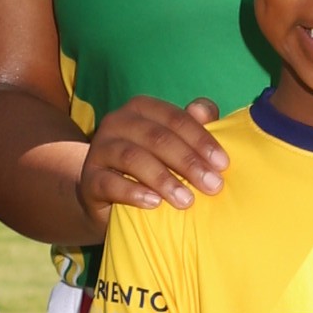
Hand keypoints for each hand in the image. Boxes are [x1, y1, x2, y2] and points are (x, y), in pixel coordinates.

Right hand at [77, 94, 227, 216]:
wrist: (108, 197)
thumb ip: (192, 125)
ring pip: (132, 157)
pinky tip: (154, 204)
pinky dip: (133, 192)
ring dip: (163, 179)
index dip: (201, 139)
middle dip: (188, 162)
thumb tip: (204, 111)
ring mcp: (99, 150)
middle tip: (212, 186)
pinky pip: (109, 183)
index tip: (223, 164)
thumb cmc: (151, 165)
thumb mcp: (173, 145)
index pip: (175, 118)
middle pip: (156, 137)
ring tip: (186, 200)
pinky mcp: (89, 179)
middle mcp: (117, 122)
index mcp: (141, 108)